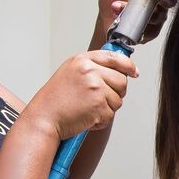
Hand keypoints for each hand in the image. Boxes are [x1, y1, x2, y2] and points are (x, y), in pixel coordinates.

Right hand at [22, 50, 138, 140]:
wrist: (44, 118)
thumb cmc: (55, 99)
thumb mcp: (71, 73)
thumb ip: (92, 68)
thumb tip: (118, 71)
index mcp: (82, 60)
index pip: (115, 57)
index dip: (128, 66)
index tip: (134, 72)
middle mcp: (90, 71)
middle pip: (121, 81)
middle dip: (116, 92)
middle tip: (100, 99)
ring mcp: (95, 88)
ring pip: (118, 100)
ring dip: (107, 108)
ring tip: (87, 108)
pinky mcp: (99, 106)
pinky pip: (111, 115)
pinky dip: (101, 121)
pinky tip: (86, 117)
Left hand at [92, 0, 169, 46]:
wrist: (104, 20)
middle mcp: (159, 5)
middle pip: (167, 1)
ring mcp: (156, 20)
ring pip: (157, 16)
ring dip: (135, 11)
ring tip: (117, 6)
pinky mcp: (150, 33)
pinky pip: (149, 30)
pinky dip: (135, 24)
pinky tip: (121, 18)